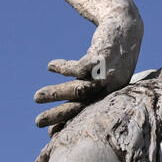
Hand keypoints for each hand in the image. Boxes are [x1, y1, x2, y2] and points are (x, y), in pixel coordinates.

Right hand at [34, 7, 142, 128]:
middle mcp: (111, 88)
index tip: (50, 134)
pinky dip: (63, 69)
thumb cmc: (113, 54)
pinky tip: (51, 66)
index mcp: (111, 95)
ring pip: (78, 89)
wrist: (126, 27)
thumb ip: (87, 87)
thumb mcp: (103, 74)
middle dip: (59, 115)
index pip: (88, 113)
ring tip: (36, 97)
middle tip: (37, 123)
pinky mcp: (101, 58)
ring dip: (56, 94)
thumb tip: (67, 99)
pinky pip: (78, 68)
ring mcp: (107, 74)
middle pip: (82, 105)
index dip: (69, 122)